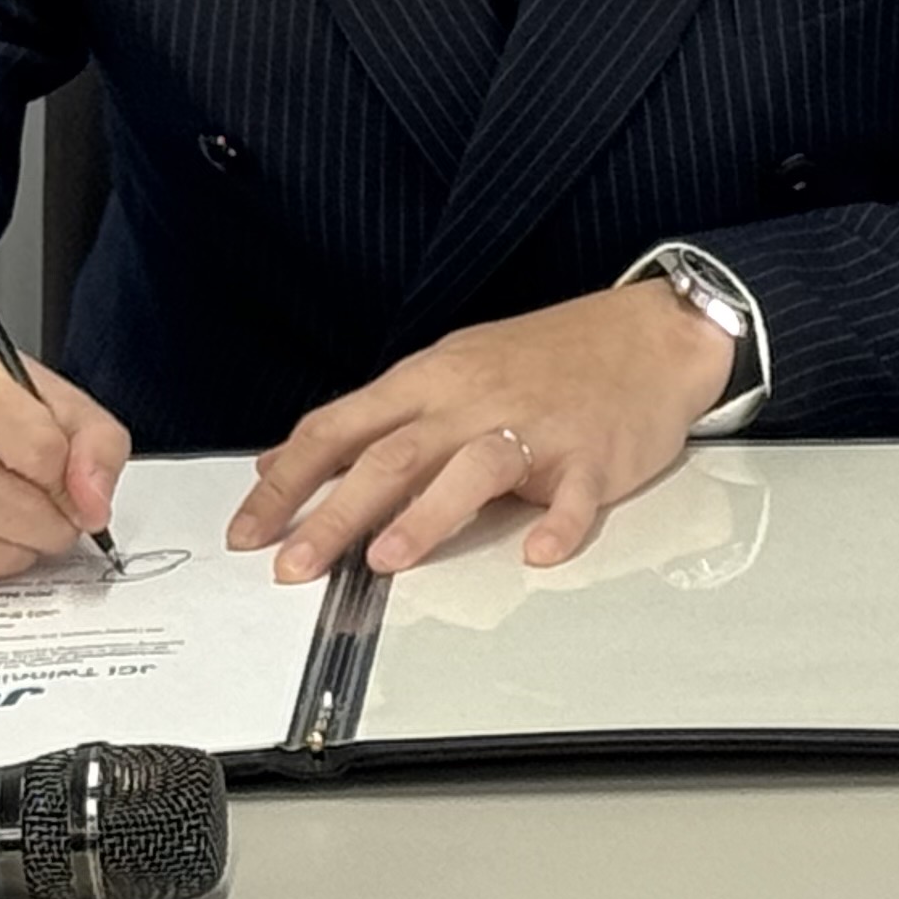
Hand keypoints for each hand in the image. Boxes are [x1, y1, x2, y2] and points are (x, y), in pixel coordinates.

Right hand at [0, 335, 129, 582]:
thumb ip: (95, 442)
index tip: (71, 482)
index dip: (68, 477)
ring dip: (17, 549)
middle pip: (5, 506)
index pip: (36, 448)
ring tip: (20, 524)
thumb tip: (93, 506)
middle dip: (51, 525)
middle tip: (59, 518)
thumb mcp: (49, 394)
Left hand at [228, 280, 732, 583]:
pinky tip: (539, 552)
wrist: (651, 332)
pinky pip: (574, 495)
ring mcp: (537, 427)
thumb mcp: (449, 370)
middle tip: (292, 566)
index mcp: (433, 378)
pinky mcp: (594, 456)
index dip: (287, 481)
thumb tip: (284, 461)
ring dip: (427, 514)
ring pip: (472, 466)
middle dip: (335, 513)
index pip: (340, 428)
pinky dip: (557, 524)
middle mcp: (475, 399)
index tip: (247, 530)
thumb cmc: (547, 358)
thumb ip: (372, 419)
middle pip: (393, 453)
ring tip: (387, 559)